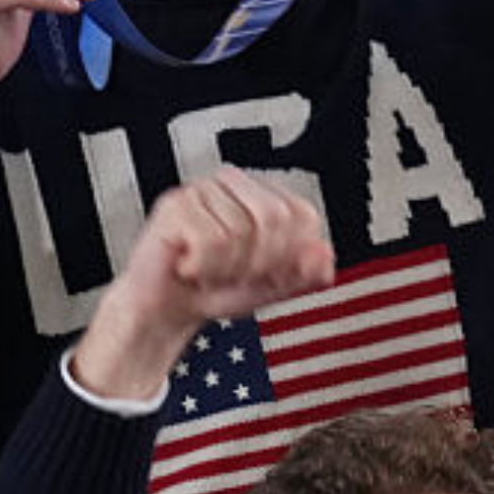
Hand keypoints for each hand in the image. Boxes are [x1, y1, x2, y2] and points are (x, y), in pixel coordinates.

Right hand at [71, 171, 334, 400]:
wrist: (169, 311)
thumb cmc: (217, 289)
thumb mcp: (275, 286)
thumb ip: (308, 273)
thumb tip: (324, 255)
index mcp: (264, 192)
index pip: (302, 215)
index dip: (290, 255)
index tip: (269, 273)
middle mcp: (233, 182)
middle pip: (274, 217)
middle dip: (259, 262)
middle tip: (235, 274)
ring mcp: (202, 189)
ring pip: (240, 232)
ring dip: (226, 269)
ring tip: (210, 270)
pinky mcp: (175, 204)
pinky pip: (210, 241)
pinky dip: (203, 267)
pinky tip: (190, 266)